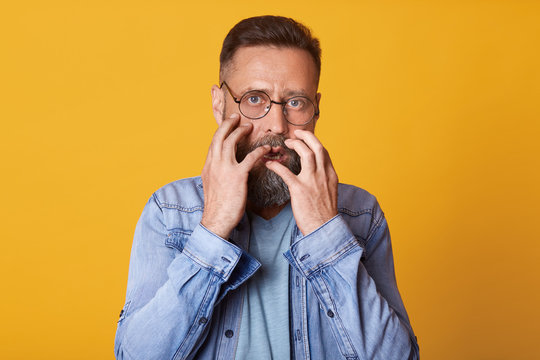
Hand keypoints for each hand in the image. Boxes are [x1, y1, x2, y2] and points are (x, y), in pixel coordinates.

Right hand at [201, 113, 270, 238]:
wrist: (216, 220)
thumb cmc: (217, 206)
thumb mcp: (211, 185)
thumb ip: (216, 173)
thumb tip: (221, 168)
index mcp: (208, 166)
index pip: (213, 142)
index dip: (221, 131)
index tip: (228, 124)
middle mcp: (214, 164)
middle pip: (219, 137)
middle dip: (228, 124)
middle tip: (237, 117)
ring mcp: (225, 169)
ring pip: (231, 142)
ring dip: (241, 131)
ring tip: (250, 127)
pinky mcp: (237, 176)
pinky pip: (250, 157)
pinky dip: (259, 150)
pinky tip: (266, 148)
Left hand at [265, 130, 337, 235]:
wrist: (324, 228)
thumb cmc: (324, 214)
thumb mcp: (330, 192)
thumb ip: (324, 180)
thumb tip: (318, 173)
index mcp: (331, 174)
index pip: (324, 151)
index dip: (314, 142)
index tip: (306, 138)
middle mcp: (323, 174)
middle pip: (317, 146)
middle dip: (306, 136)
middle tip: (295, 134)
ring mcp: (312, 180)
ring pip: (306, 153)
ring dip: (295, 144)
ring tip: (286, 143)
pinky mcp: (299, 189)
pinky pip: (286, 172)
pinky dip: (276, 165)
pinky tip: (268, 164)